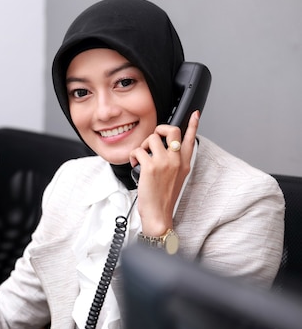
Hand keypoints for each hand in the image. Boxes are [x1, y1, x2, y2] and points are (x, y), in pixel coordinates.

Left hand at [129, 110, 199, 234]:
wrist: (159, 214)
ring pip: (151, 138)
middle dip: (159, 129)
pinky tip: (134, 164)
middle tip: (152, 139)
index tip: (195, 114)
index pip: (191, 139)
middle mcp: (176, 160)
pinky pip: (138, 150)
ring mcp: (164, 162)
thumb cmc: (163, 198)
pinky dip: (133, 156)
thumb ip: (174, 163)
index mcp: (184, 163)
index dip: (193, 124)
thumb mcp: (176, 179)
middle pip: (172, 131)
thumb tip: (163, 151)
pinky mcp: (150, 167)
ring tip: (140, 158)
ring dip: (141, 146)